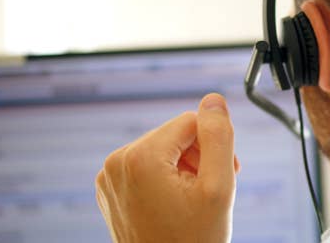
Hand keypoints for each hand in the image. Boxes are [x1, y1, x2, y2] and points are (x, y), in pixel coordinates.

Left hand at [95, 93, 239, 242]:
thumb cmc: (194, 240)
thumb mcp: (219, 185)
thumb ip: (219, 137)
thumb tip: (213, 100)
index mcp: (139, 157)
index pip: (192, 121)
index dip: (213, 147)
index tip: (220, 177)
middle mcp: (116, 162)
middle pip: (176, 135)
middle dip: (198, 158)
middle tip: (210, 192)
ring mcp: (109, 178)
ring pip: (163, 150)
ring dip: (185, 169)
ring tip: (194, 200)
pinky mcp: (111, 190)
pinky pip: (147, 167)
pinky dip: (166, 180)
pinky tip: (176, 204)